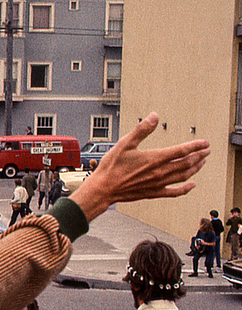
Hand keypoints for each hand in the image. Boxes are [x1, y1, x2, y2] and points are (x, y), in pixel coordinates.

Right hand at [70, 113, 208, 220]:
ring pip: (183, 176)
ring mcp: (158, 184)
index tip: (204, 142)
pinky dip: (185, 189)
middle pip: (186, 163)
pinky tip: (191, 185)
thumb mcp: (124, 144)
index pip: (181, 151)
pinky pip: (174, 192)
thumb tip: (154, 116)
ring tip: (202, 163)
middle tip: (207, 151)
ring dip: (195, 169)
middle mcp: (160, 172)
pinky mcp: (153, 193)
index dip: (195, 146)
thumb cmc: (111, 167)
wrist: (103, 189)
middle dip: (199, 156)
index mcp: (154, 158)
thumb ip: (141, 129)